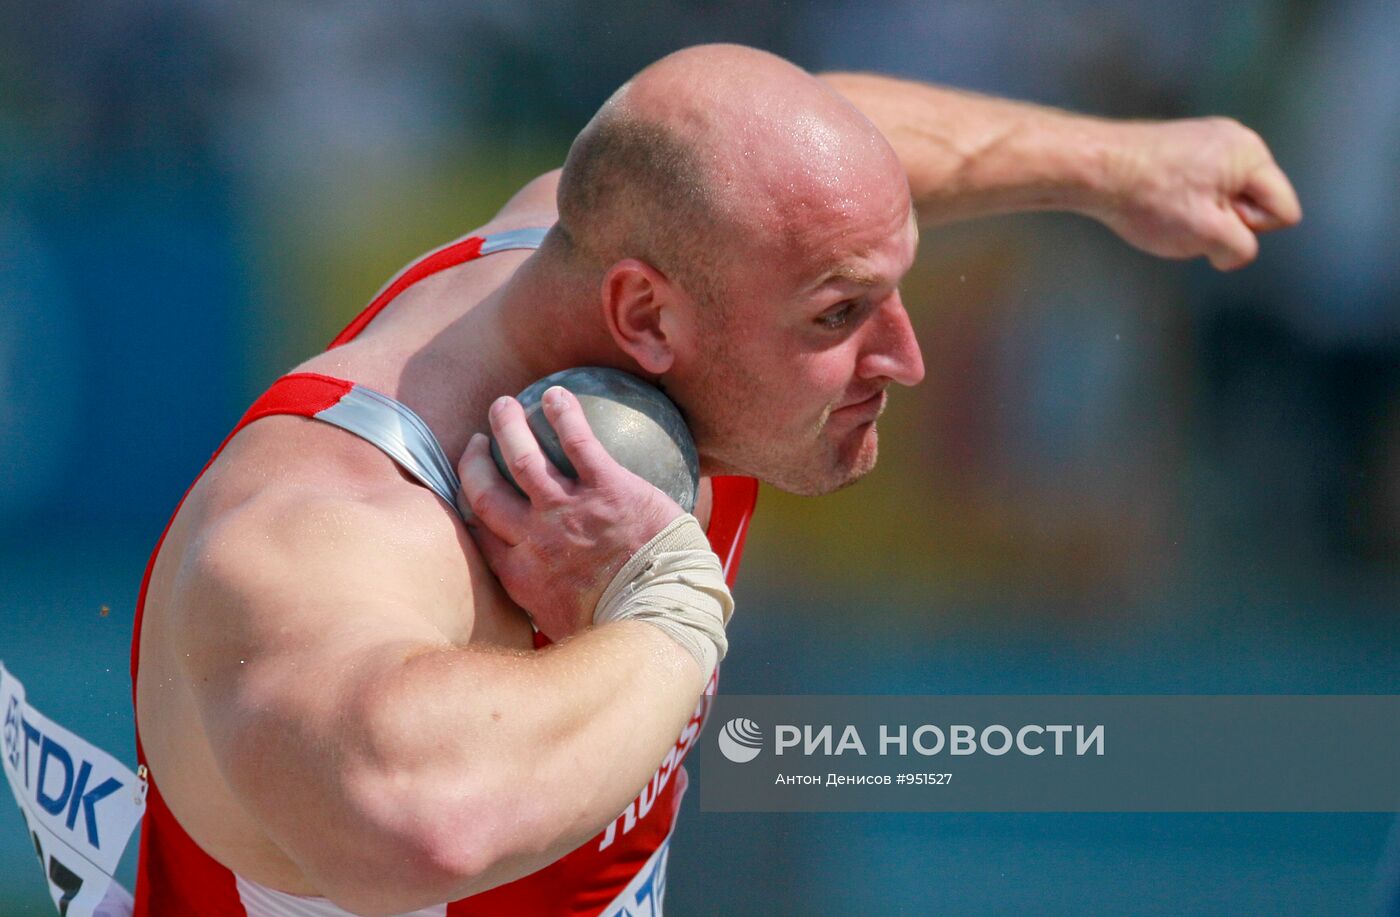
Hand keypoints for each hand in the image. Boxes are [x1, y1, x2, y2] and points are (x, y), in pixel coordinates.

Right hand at [458, 386, 683, 639]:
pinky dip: (564, 414)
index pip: (481, 533)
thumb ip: (551, 609)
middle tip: (477, 443)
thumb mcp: (568, 628)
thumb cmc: (622, 629)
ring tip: (504, 405)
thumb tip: (554, 613)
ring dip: (508, 426)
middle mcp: (534, 539)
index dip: (468, 507)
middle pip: (485, 492)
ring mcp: (567, 511)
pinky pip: (578, 441)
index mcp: (522, 575)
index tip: (469, 492)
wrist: (659, 618)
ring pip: (522, 458)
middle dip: (473, 462)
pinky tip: (558, 393)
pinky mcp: (606, 488)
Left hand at [1090, 117, 1301, 270]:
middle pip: (1255, 204)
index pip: (1283, 212)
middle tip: (1184, 217)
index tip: (1211, 224)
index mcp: (1252, 155)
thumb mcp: (1206, 234)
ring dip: (1200, 215)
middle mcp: (1235, 139)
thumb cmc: (1148, 197)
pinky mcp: (1180, 147)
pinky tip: (1154, 202)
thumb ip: (1239, 249)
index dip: (1249, 231)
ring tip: (1164, 209)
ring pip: (1224, 199)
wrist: (1093, 168)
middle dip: (1225, 222)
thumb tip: (1236, 252)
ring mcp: (1206, 140)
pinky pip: (1200, 188)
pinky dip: (1181, 202)